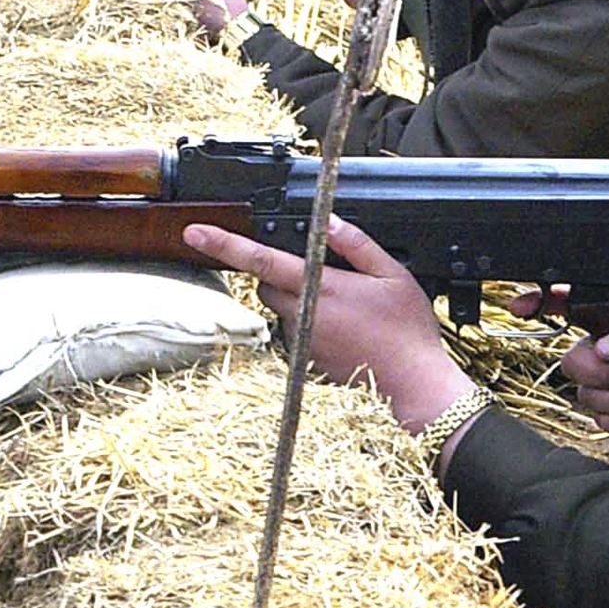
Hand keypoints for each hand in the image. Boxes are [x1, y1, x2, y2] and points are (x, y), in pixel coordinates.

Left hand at [181, 215, 472, 425]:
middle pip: (266, 285)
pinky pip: (297, 333)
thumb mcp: (393, 274)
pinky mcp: (306, 362)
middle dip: (281, 273)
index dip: (224, 244)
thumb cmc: (407, 332)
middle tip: (321, 272)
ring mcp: (303, 342)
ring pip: (283, 309)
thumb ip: (357, 244)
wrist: (412, 386)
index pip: (262, 259)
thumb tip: (329, 221)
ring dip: (301, 299)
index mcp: (322, 288)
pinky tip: (347, 329)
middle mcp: (304, 315)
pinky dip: (312, 324)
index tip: (195, 232)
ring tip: (346, 307)